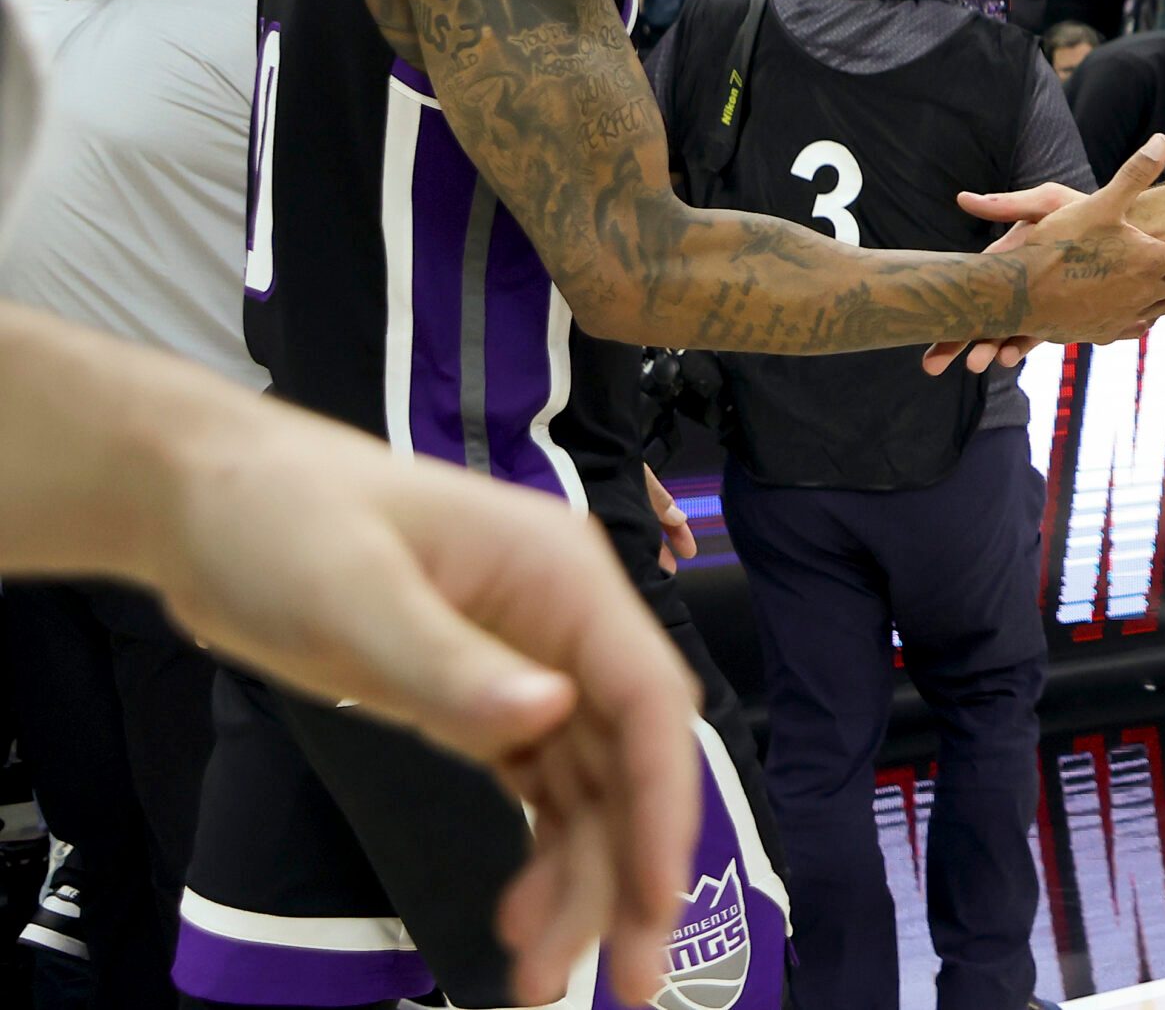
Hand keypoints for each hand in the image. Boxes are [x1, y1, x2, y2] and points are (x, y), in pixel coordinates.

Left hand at [152, 420, 700, 1006]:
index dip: (665, 803)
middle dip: (631, 873)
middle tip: (624, 982)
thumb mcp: (356, 595)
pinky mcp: (481, 699)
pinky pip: (543, 791)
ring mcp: (528, 664)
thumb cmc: (277, 517)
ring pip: (591, 792)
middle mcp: (564, 624)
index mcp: (562, 578)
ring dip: (583, 883)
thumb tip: (550, 715)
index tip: (655, 899)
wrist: (201, 500)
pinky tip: (519, 918)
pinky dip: (543, 857)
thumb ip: (450, 666)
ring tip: (543, 978)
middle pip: (630, 763)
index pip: (646, 701)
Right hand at [921, 136, 1164, 374]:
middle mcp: (1144, 294)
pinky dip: (1142, 316)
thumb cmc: (1056, 246)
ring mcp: (1123, 317)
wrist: (1015, 296)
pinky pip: (1134, 327)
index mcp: (1150, 261)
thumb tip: (1163, 140)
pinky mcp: (1100, 334)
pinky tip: (1135, 310)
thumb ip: (1134, 174)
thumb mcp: (1097, 203)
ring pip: (1162, 309)